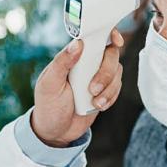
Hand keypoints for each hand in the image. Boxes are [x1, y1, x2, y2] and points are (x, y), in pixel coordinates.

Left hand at [32, 29, 122, 146]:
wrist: (56, 132)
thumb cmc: (48, 105)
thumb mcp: (49, 84)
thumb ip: (62, 62)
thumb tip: (78, 43)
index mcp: (73, 55)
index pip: (93, 37)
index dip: (108, 34)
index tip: (116, 41)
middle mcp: (87, 62)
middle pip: (111, 54)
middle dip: (106, 72)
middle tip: (93, 89)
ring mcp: (97, 76)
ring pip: (117, 72)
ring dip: (109, 89)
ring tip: (94, 102)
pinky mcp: (105, 90)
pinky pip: (117, 87)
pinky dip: (111, 97)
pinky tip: (97, 106)